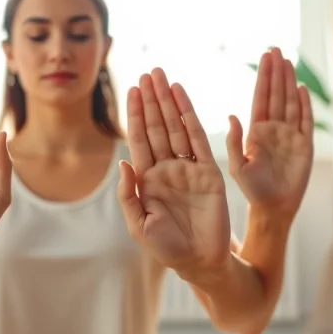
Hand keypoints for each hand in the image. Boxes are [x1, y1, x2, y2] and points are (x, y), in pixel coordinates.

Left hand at [117, 69, 231, 274]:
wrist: (199, 261)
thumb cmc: (166, 248)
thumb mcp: (138, 225)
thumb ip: (128, 194)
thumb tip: (123, 163)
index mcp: (147, 179)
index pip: (139, 139)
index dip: (136, 114)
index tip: (133, 90)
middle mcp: (167, 168)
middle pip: (157, 126)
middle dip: (152, 99)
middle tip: (149, 71)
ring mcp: (188, 167)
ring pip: (176, 127)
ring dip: (169, 101)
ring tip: (162, 76)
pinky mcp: (209, 171)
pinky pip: (198, 138)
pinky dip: (190, 116)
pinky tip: (182, 96)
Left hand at [227, 48, 313, 218]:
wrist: (273, 207)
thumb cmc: (252, 189)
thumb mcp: (237, 166)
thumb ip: (234, 142)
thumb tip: (231, 115)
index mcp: (256, 131)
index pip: (261, 98)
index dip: (264, 77)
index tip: (265, 56)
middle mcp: (274, 129)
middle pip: (277, 95)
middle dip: (276, 72)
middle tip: (275, 48)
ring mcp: (291, 136)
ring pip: (291, 103)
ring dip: (290, 82)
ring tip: (288, 61)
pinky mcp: (305, 146)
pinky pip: (306, 121)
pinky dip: (305, 105)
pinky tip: (302, 89)